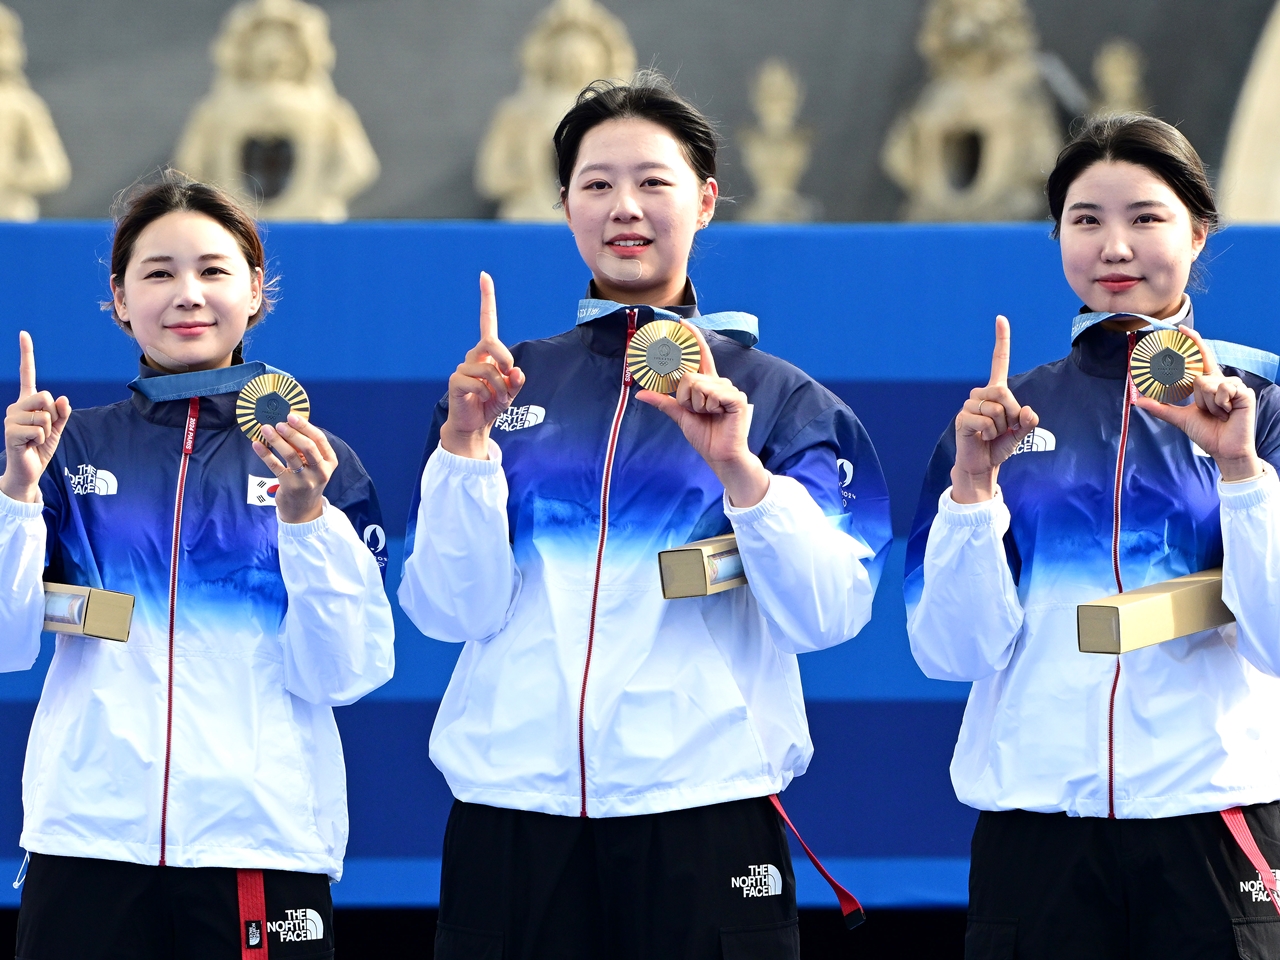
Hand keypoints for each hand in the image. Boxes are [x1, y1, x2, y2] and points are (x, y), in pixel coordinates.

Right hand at [0, 332, 70, 503]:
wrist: (29, 470)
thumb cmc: (41, 447)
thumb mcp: (57, 428)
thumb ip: (61, 413)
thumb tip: (62, 399)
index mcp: (28, 402)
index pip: (27, 374)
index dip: (25, 354)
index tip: (23, 333)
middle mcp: (16, 406)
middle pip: (44, 396)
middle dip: (51, 415)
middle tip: (43, 430)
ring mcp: (11, 418)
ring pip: (43, 415)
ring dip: (47, 430)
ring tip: (36, 439)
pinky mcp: (11, 432)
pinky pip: (40, 429)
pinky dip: (42, 439)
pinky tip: (31, 444)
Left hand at [252, 413, 336, 523]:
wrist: (303, 509)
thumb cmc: (308, 480)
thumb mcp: (315, 465)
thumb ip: (307, 448)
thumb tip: (288, 423)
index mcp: (329, 462)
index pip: (319, 440)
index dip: (305, 426)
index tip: (291, 416)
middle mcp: (321, 471)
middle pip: (308, 447)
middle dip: (292, 432)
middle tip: (279, 423)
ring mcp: (306, 480)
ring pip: (291, 456)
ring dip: (277, 440)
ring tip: (266, 429)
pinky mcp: (290, 486)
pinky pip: (276, 467)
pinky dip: (265, 454)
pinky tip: (257, 444)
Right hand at [440, 271, 524, 459]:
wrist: (474, 425)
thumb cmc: (492, 405)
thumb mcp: (510, 393)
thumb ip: (516, 381)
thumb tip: (516, 371)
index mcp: (488, 353)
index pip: (487, 321)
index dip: (487, 299)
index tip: (484, 275)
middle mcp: (474, 355)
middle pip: (492, 343)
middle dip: (505, 360)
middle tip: (509, 377)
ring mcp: (463, 367)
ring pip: (488, 369)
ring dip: (499, 387)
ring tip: (496, 398)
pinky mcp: (456, 381)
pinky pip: (477, 384)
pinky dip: (486, 395)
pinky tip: (482, 400)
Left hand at [637, 321, 768, 506]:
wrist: (720, 455)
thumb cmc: (705, 435)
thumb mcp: (680, 415)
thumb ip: (663, 401)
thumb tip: (640, 393)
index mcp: (708, 384)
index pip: (700, 356)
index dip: (692, 339)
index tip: (682, 323)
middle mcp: (719, 383)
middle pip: (689, 376)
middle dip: (685, 397)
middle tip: (696, 412)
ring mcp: (729, 389)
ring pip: (697, 384)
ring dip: (696, 404)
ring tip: (708, 415)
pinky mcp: (735, 398)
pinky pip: (711, 393)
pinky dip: (708, 406)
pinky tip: (718, 414)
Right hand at [951, 315, 1038, 502]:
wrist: (982, 465)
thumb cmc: (999, 445)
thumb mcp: (1022, 433)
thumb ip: (1029, 421)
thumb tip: (1026, 412)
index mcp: (995, 392)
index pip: (998, 362)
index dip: (1001, 341)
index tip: (1000, 319)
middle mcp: (980, 394)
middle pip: (1003, 392)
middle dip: (1012, 414)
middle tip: (1007, 428)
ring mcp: (969, 405)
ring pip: (995, 409)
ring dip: (1001, 426)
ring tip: (992, 434)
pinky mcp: (963, 419)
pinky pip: (985, 421)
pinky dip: (990, 433)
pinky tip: (983, 437)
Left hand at [1133, 328, 1262, 481]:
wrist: (1224, 449)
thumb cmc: (1207, 432)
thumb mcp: (1180, 418)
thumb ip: (1161, 408)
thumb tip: (1138, 401)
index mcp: (1209, 383)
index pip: (1200, 358)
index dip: (1193, 342)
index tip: (1180, 329)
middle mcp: (1221, 381)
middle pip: (1199, 374)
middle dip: (1197, 396)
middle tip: (1204, 411)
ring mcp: (1234, 385)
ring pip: (1206, 383)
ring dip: (1207, 404)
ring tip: (1218, 415)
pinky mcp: (1244, 392)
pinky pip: (1221, 390)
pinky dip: (1219, 404)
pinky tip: (1228, 413)